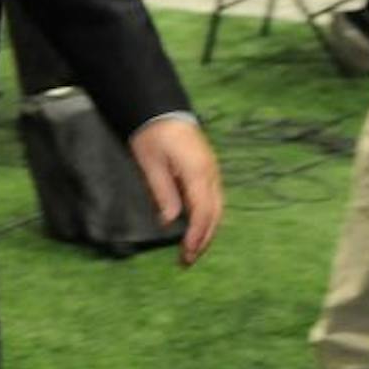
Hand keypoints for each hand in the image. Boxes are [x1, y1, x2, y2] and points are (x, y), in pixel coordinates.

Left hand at [128, 117, 223, 266]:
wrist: (160, 108)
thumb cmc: (151, 134)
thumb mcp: (150, 164)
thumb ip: (162, 193)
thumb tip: (169, 222)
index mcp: (197, 173)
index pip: (202, 213)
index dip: (195, 237)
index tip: (186, 254)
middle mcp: (210, 174)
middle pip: (214, 215)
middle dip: (203, 239)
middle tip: (188, 260)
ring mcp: (212, 170)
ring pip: (217, 208)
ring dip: (208, 230)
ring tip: (193, 249)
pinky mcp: (208, 169)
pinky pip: (215, 199)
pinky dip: (209, 217)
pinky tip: (199, 227)